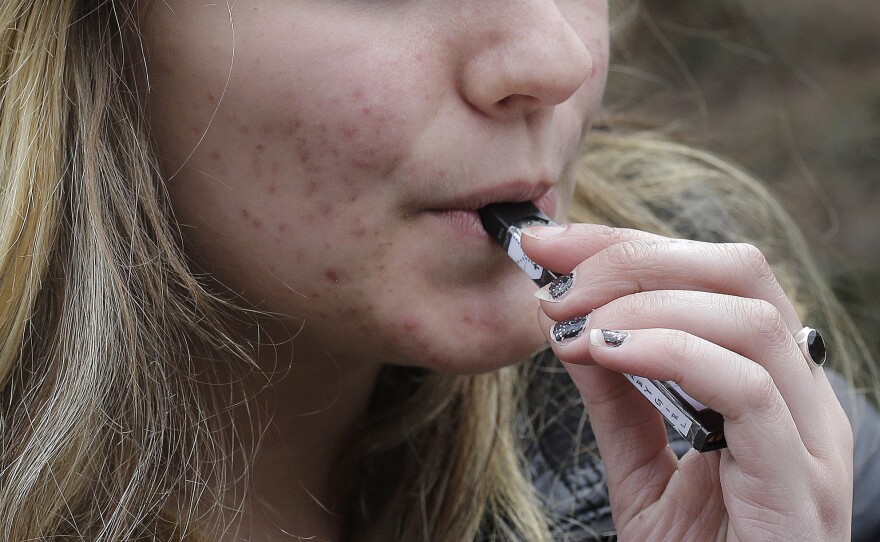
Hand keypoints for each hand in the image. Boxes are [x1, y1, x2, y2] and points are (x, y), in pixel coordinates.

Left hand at [521, 224, 852, 540]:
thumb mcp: (640, 465)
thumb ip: (616, 394)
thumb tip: (571, 324)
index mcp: (766, 379)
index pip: (709, 274)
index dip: (626, 245)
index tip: (547, 245)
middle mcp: (799, 395)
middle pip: (739, 270)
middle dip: (635, 257)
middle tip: (556, 279)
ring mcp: (809, 436)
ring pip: (748, 315)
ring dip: (644, 302)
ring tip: (574, 324)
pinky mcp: (800, 480)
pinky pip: (748, 387)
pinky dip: (670, 351)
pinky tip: (606, 354)